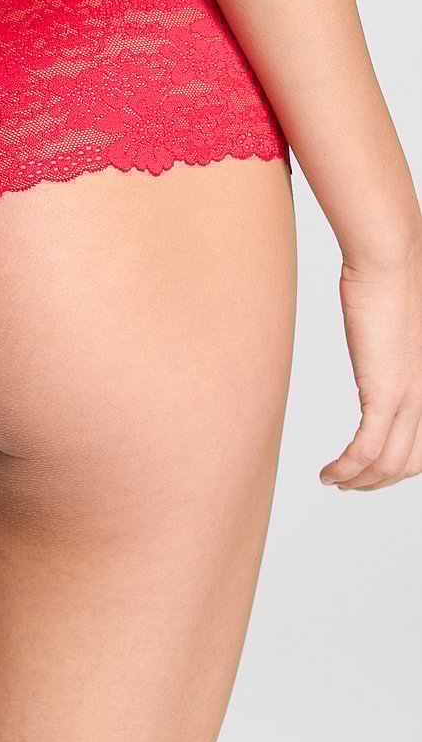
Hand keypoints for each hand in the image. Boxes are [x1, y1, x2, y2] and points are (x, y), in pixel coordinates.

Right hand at [320, 246, 421, 489]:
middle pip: (410, 462)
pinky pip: (368, 449)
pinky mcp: (387, 391)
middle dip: (378, 482)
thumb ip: (393, 348)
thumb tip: (378, 350)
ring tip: (336, 481)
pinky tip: (329, 473)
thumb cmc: (393, 277)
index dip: (397, 466)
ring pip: (390, 463)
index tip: (368, 469)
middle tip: (350, 483)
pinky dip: (347, 469)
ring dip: (360, 481)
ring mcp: (412, 395)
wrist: (393, 258)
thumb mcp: (398, 325)